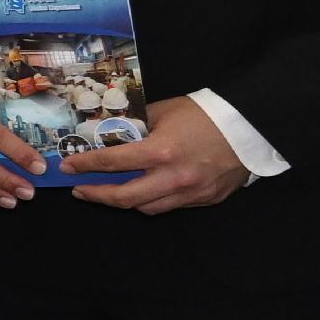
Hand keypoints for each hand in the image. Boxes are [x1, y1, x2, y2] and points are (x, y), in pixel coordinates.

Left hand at [67, 95, 253, 213]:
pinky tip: (144, 191)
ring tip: (108, 192)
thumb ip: (137, 124)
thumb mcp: (164, 111)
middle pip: (125, 198)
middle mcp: (174, 178)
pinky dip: (153, 200)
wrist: (251, 126)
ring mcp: (191, 193)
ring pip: (147, 208)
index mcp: (160, 152)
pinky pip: (171, 206)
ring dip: (124, 202)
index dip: (84, 166)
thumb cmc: (206, 113)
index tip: (68, 166)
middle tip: (80, 189)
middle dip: (97, 196)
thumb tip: (111, 132)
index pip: (111, 163)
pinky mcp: (206, 200)